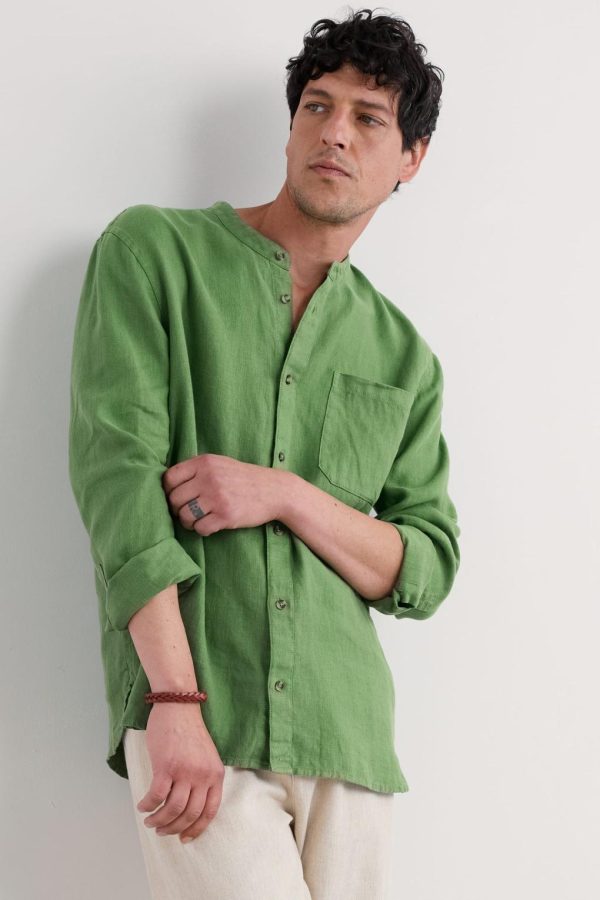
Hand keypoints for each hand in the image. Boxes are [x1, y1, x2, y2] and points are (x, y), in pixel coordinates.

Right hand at [136, 703, 225, 842]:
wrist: (179, 706)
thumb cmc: (189, 730)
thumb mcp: (207, 756)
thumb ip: (203, 778)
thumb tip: (189, 804)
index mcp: (215, 774)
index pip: (209, 812)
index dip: (196, 829)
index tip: (184, 838)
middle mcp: (202, 776)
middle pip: (189, 814)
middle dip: (174, 828)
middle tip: (161, 830)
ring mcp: (185, 772)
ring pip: (172, 810)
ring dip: (159, 821)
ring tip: (150, 821)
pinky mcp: (166, 766)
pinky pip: (156, 796)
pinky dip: (147, 805)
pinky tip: (142, 806)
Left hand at [162, 453, 286, 534]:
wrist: (275, 490)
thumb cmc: (244, 478)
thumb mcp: (220, 464)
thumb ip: (197, 469)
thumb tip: (167, 484)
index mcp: (205, 462)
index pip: (169, 477)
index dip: (168, 491)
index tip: (176, 497)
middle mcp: (209, 478)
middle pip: (174, 499)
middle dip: (177, 509)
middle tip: (187, 512)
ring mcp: (217, 497)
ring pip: (184, 515)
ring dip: (188, 522)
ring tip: (197, 520)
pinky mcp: (226, 515)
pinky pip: (200, 528)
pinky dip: (202, 530)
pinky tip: (210, 525)